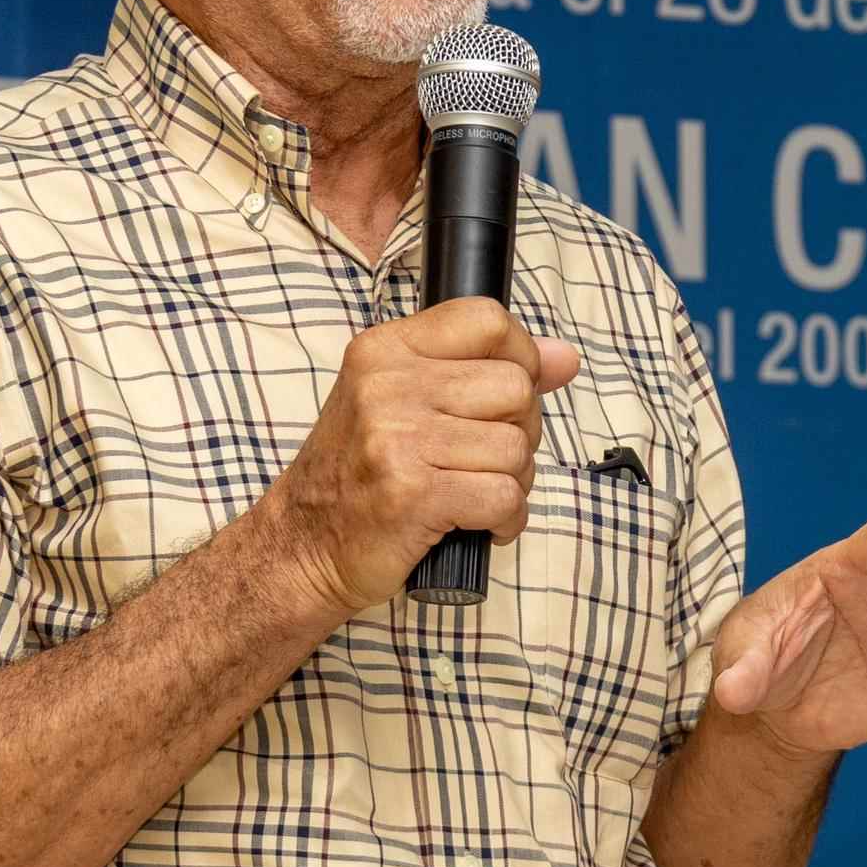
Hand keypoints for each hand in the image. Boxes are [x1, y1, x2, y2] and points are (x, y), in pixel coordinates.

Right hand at [265, 296, 581, 619]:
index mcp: (386, 350)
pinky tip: (478, 524)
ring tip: (473, 494)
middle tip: (482, 460)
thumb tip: (564, 357)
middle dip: (518, 432)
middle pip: (516, 388)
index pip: (487, 320)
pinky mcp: (413, 494)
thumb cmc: (359, 474)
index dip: (520, 358)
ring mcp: (398, 439)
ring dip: (512, 482)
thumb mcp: (405, 402)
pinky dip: (505, 520)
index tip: (503, 398)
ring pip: (516, 449)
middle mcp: (388, 385)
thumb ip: (483, 370)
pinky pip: (505, 497)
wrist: (302, 546)